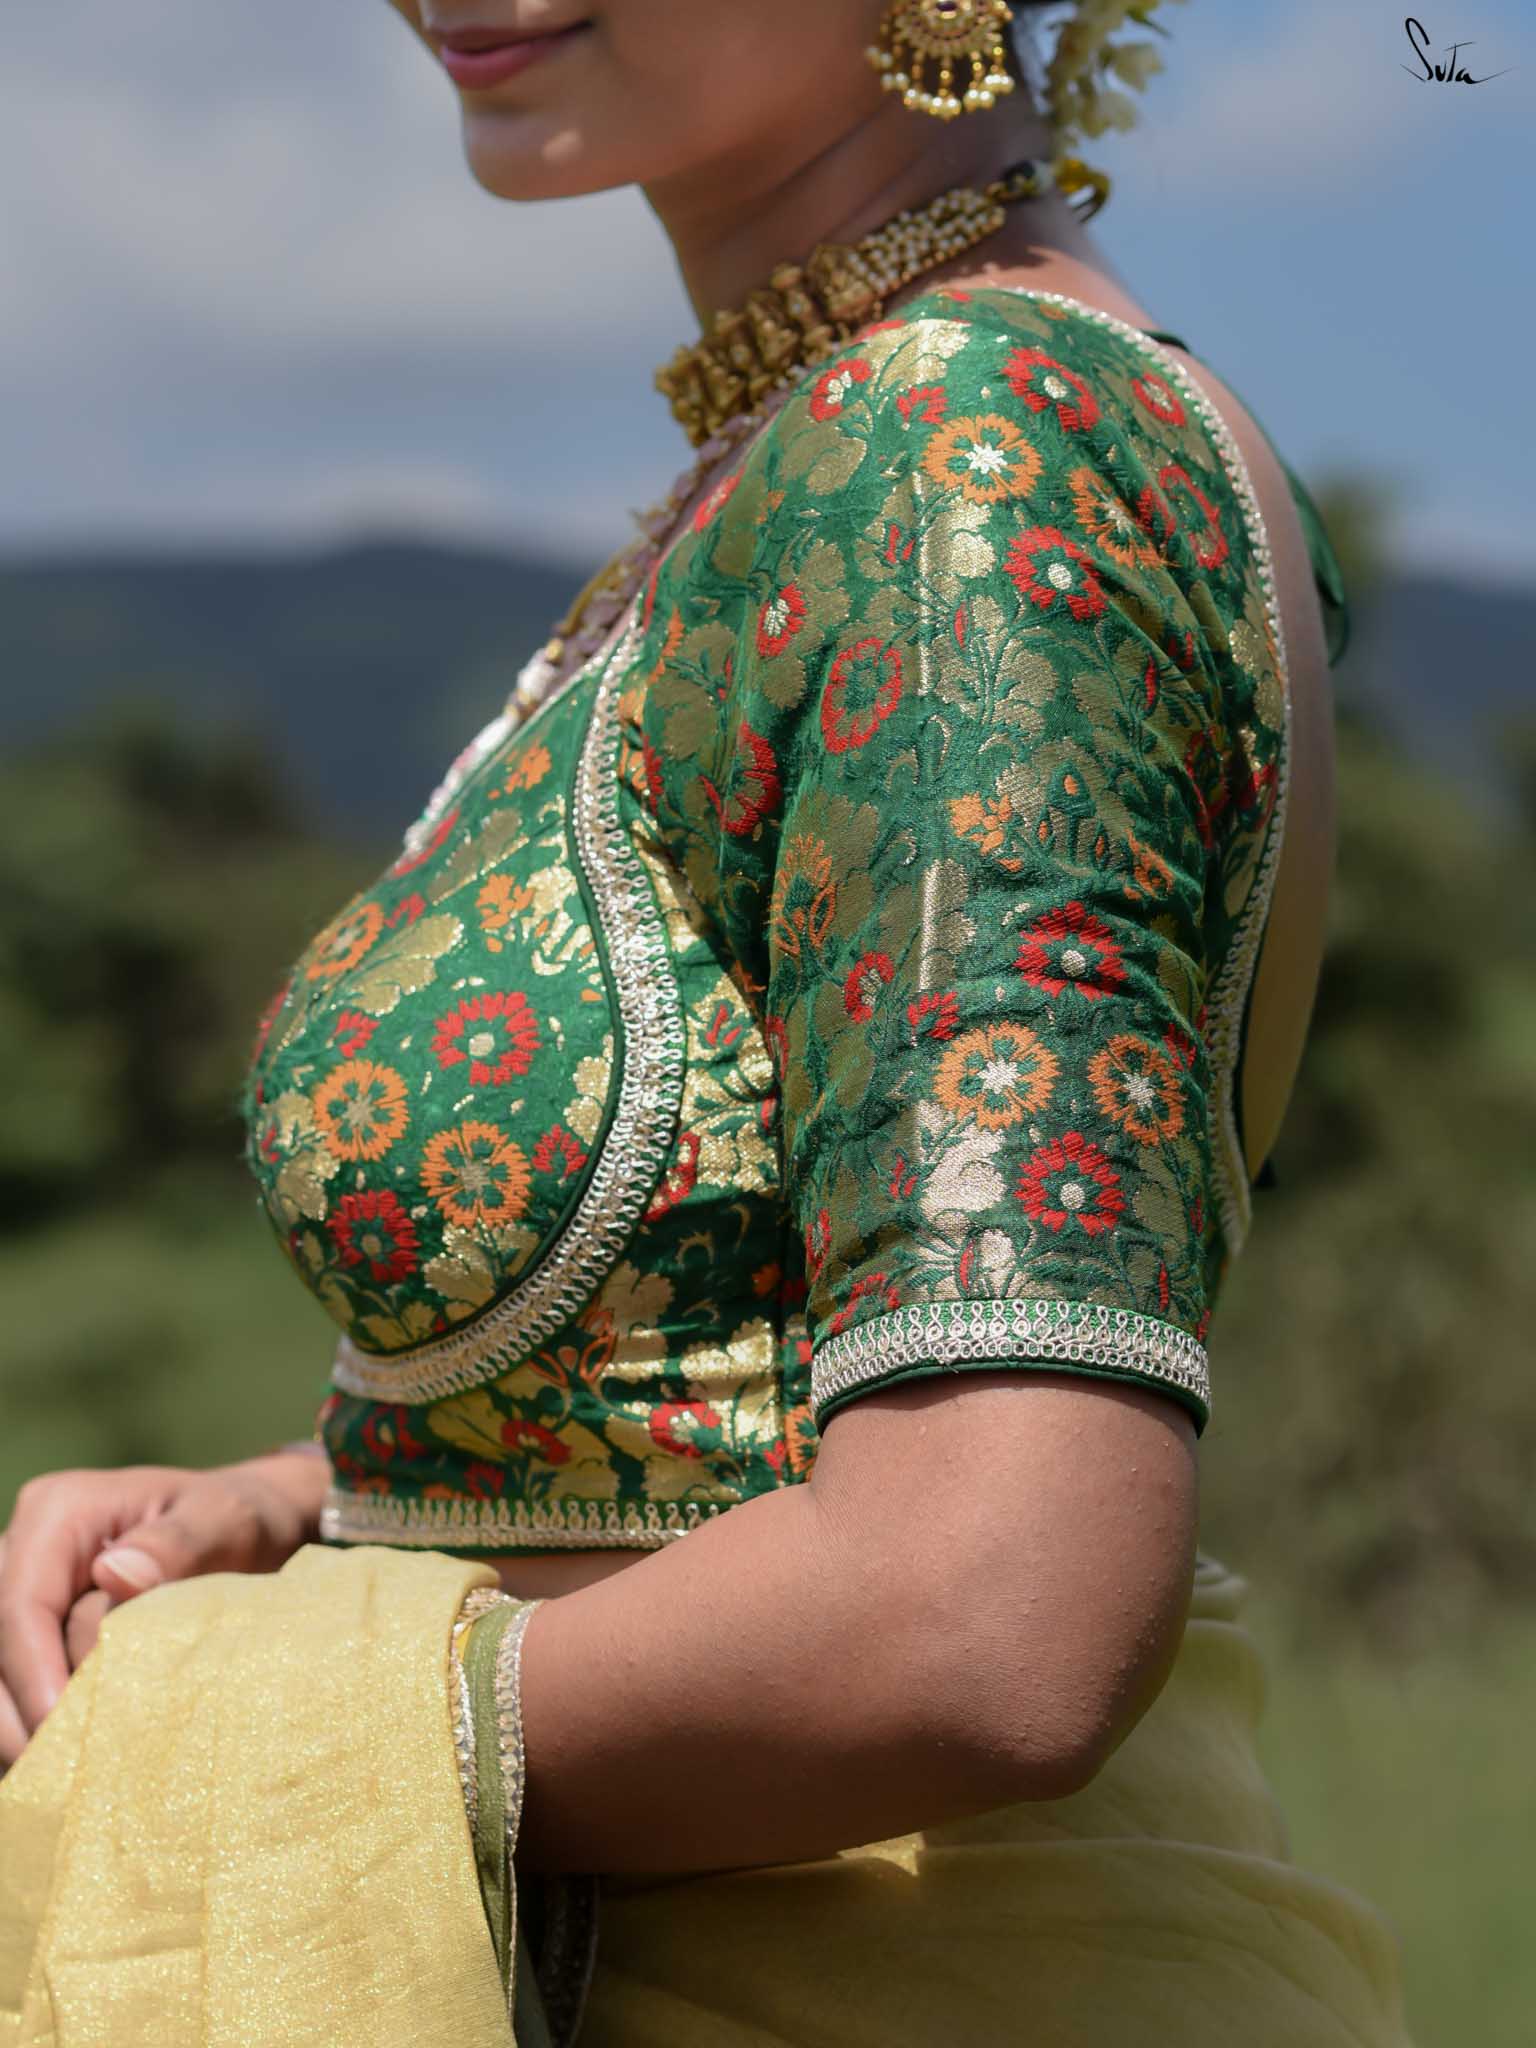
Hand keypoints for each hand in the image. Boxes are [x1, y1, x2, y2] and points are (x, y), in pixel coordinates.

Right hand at [0, 1450, 329, 1768]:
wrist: (244, 1528)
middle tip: (57, 1777)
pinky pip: (8, 1680)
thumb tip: (117, 1574)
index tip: (63, 1733)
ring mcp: (23, 1588)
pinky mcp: (31, 1628)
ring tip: (56, 1781)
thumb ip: (178, 1545)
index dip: (33, 1674)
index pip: (21, 1603)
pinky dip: (26, 1720)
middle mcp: (25, 1547)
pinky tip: (57, 1765)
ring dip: (14, 1726)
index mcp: (61, 1510)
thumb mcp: (225, 1522)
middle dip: (16, 1713)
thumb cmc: (237, 1520)